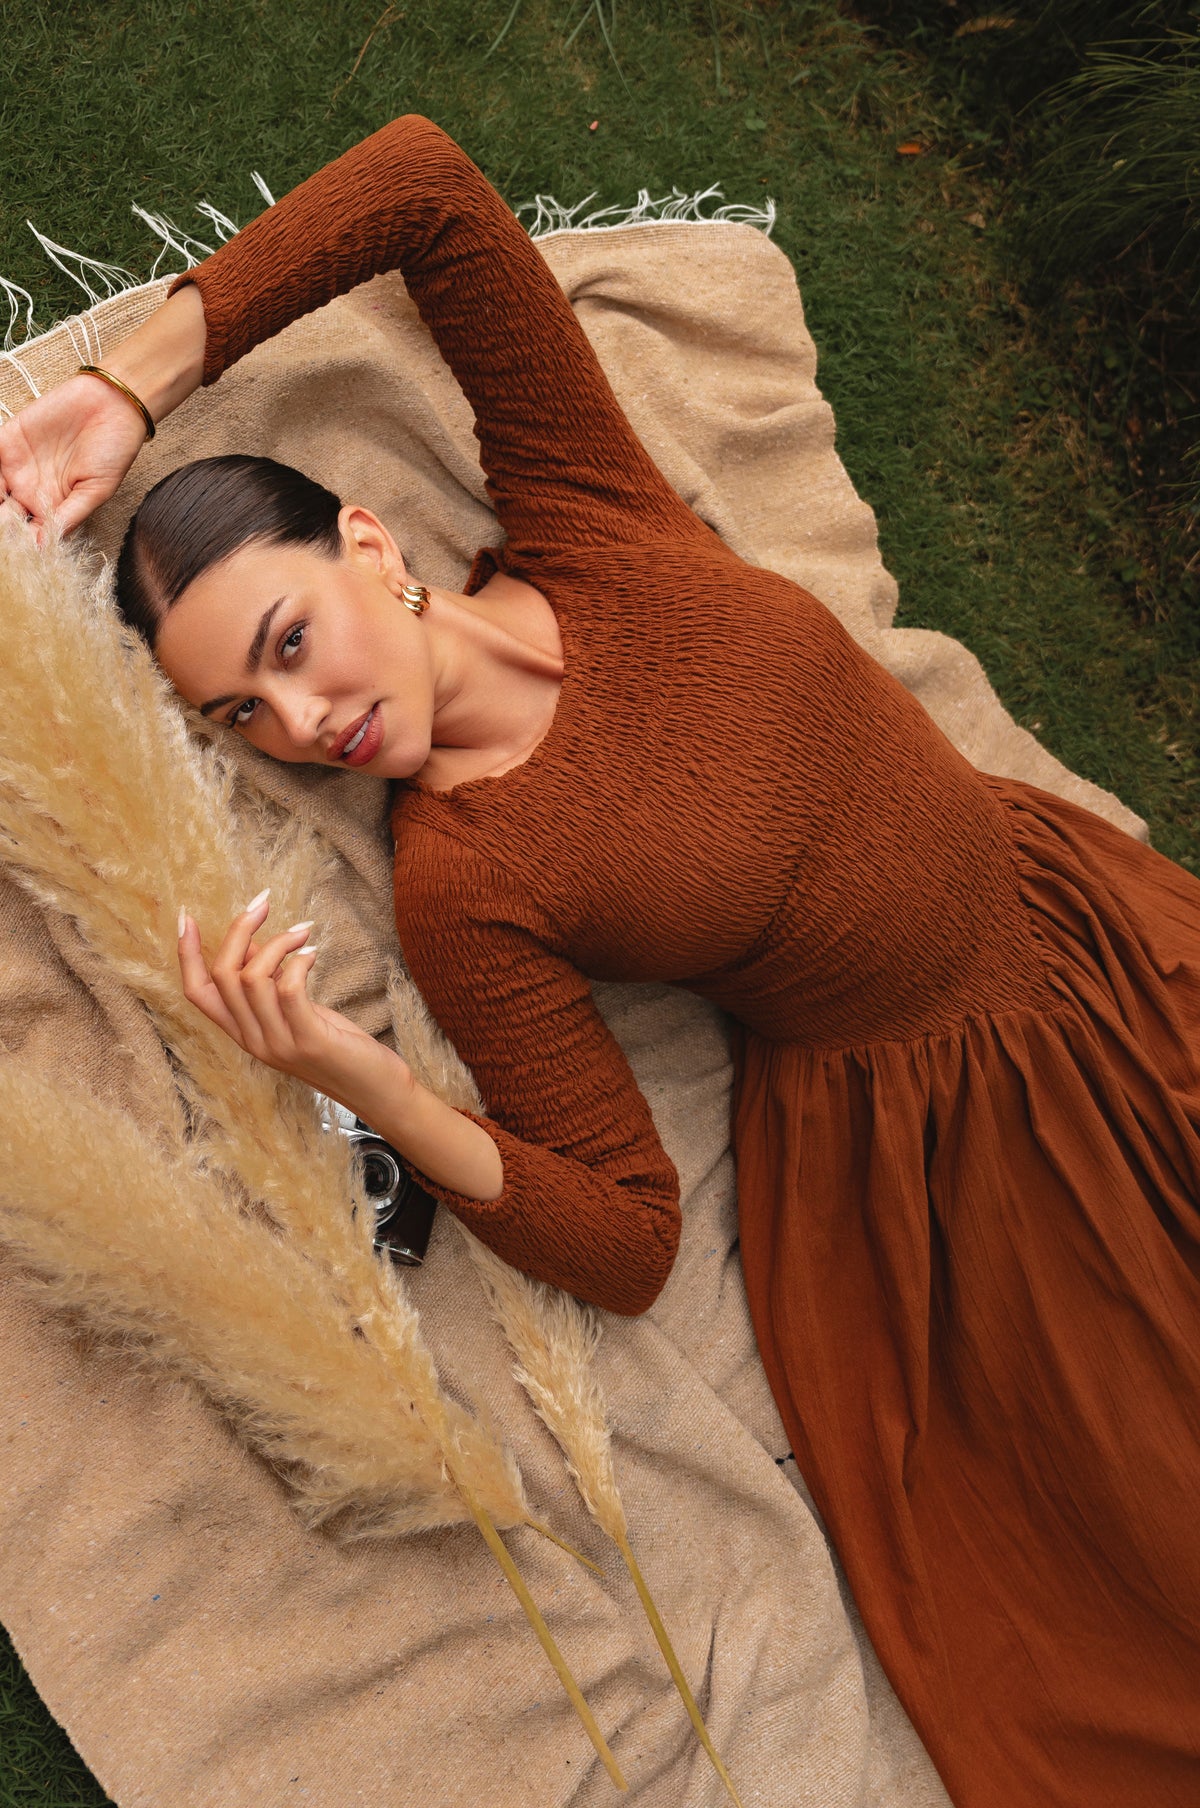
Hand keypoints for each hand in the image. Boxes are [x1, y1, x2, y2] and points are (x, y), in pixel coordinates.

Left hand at [0, 374, 148, 537]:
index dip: (19, 542)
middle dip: (1, 523)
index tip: (16, 547)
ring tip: (0, 502)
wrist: (111, 404)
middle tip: (4, 522)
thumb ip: (69, 517)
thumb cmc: (113, 450)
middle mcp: (30, 490)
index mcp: (52, 508)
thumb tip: (45, 546)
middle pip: (4, 516)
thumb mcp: (96, 491)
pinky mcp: (7, 440)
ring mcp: (16, 466)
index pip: (27, 533)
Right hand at [177, 889, 413, 1110]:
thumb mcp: (294, 1013)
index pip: (197, 993)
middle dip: (238, 930)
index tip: (186, 917)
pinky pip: (288, 988)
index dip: (187, 954)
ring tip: (303, 931)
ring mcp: (278, 1044)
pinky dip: (299, 961)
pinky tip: (313, 953)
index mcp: (243, 1034)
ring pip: (252, 978)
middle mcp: (253, 1041)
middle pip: (222, 975)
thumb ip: (267, 984)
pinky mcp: (308, 1041)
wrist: (375, 1092)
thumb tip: (248, 942)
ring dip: (277, 942)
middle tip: (262, 903)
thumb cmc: (338, 1047)